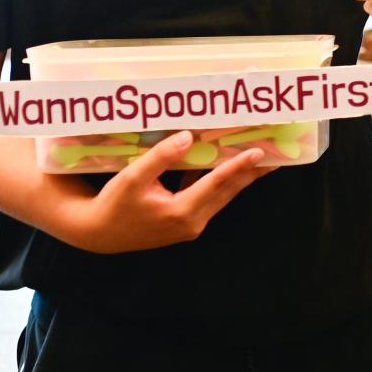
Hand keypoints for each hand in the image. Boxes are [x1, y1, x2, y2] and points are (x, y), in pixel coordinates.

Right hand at [66, 132, 267, 253]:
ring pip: (222, 196)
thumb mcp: (133, 177)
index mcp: (181, 212)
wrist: (99, 233)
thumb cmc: (113, 204)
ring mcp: (190, 226)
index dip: (238, 166)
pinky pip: (210, 199)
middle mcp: (192, 222)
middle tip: (273, 154)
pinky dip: (220, 183)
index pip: (217, 184)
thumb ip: (162, 156)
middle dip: (250, 172)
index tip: (259, 153)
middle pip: (227, 191)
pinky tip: (224, 167)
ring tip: (259, 160)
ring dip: (239, 178)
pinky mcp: (186, 224)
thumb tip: (188, 137)